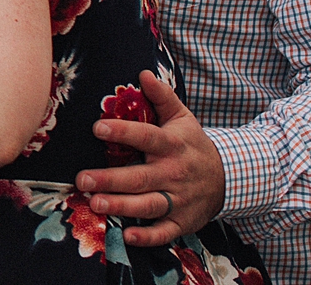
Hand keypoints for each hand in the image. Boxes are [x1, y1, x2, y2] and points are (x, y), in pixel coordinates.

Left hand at [75, 71, 224, 244]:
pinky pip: (164, 232)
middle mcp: (174, 173)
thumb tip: (143, 72)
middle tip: (82, 178)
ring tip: (95, 203)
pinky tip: (126, 236)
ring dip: (122, 206)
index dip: (123, 132)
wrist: (228, 178)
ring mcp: (179, 200)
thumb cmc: (192, 144)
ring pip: (149, 205)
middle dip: (111, 179)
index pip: (147, 137)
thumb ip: (162, 96)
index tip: (97, 127)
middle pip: (141, 177)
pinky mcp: (182, 221)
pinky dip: (147, 237)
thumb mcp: (182, 117)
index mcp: (172, 145)